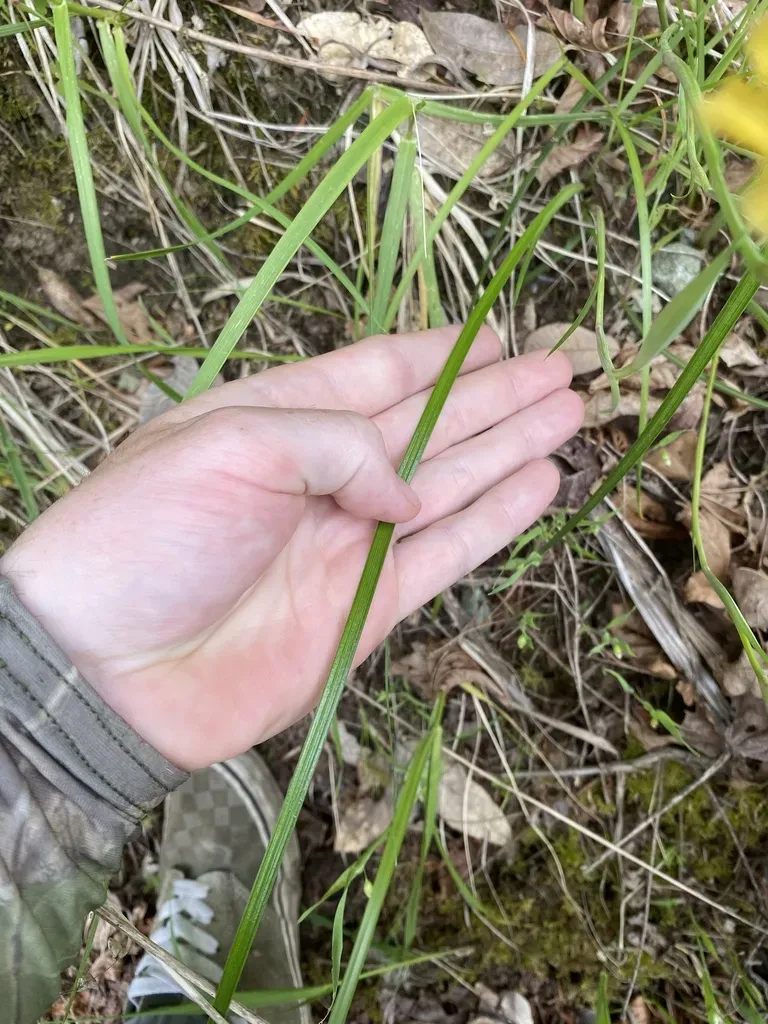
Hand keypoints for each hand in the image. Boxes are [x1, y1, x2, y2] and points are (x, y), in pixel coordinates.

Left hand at [1, 327, 581, 769]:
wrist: (109, 671)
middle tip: (564, 369)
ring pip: (451, 485)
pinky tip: (540, 485)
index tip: (503, 336)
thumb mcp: (231, 444)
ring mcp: (349, 544)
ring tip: (570, 415)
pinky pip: (447, 555)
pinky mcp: (368, 608)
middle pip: (429, 426)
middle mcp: (321, 478)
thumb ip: (337, 442)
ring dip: (510, 450)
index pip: (377, 373)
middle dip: (497, 397)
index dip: (443, 355)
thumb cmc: (145, 537)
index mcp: (277, 420)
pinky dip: (495, 521)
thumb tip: (405, 489)